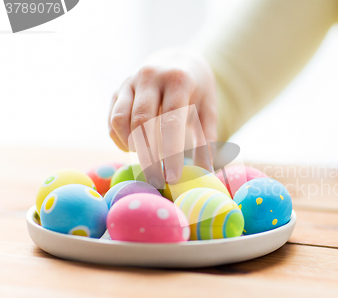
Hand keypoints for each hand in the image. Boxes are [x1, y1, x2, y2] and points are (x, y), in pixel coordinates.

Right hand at [108, 48, 216, 184]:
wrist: (179, 60)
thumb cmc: (197, 91)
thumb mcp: (208, 110)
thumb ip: (206, 139)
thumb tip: (207, 173)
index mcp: (178, 80)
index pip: (171, 122)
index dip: (170, 153)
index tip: (173, 177)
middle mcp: (150, 77)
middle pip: (142, 122)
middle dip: (148, 156)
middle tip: (156, 180)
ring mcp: (130, 81)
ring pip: (121, 120)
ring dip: (132, 146)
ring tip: (147, 161)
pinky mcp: (117, 89)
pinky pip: (112, 119)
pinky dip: (120, 139)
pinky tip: (134, 149)